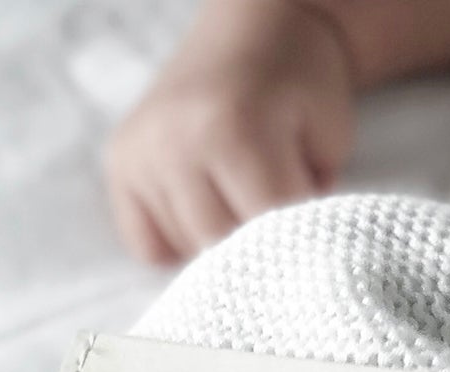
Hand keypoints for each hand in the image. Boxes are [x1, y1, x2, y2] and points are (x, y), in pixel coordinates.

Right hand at [104, 0, 356, 264]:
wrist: (251, 34)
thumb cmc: (299, 85)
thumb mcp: (330, 138)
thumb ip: (314, 201)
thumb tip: (289, 258)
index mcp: (234, 130)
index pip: (270, 230)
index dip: (302, 240)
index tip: (313, 232)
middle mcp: (176, 142)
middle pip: (223, 247)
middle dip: (262, 246)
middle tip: (280, 216)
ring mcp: (142, 153)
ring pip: (188, 252)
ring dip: (223, 245)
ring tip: (243, 202)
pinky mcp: (120, 163)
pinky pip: (149, 246)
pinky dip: (181, 244)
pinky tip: (207, 211)